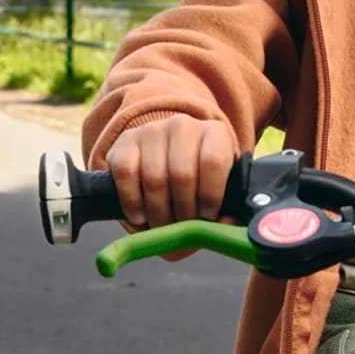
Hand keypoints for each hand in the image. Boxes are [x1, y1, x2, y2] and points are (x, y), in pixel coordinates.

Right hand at [105, 117, 238, 231]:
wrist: (165, 156)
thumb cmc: (199, 179)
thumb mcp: (221, 187)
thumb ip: (230, 209)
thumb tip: (226, 225)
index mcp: (215, 133)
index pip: (213, 161)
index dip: (210, 194)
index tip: (207, 214)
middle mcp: (183, 126)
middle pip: (182, 174)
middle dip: (183, 211)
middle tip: (182, 228)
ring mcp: (151, 131)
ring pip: (154, 178)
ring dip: (158, 212)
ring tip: (163, 225)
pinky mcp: (125, 142)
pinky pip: (126, 174)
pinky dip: (132, 202)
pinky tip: (140, 215)